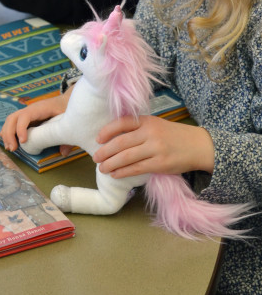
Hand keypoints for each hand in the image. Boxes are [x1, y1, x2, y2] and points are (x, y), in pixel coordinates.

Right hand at [1, 89, 71, 151]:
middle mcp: (29, 110)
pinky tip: (8, 142)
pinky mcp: (26, 119)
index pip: (25, 116)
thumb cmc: (65, 108)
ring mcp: (26, 114)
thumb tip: (63, 153)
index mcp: (39, 108)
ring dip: (7, 134)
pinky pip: (13, 123)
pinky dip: (8, 133)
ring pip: (10, 121)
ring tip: (10, 148)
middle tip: (13, 148)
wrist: (65, 100)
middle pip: (13, 118)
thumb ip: (66, 134)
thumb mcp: (68, 119)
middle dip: (9, 134)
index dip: (21, 128)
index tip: (23, 141)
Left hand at [94, 115, 214, 177]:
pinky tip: (115, 174)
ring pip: (126, 157)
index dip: (107, 131)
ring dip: (111, 164)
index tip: (97, 139)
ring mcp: (156, 148)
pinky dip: (123, 172)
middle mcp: (151, 133)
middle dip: (105, 151)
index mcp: (148, 120)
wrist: (198, 146)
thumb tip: (111, 138)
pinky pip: (137, 168)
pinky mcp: (161, 164)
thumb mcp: (156, 125)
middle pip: (121, 143)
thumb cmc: (172, 136)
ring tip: (102, 168)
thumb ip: (138, 128)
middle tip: (95, 158)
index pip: (122, 122)